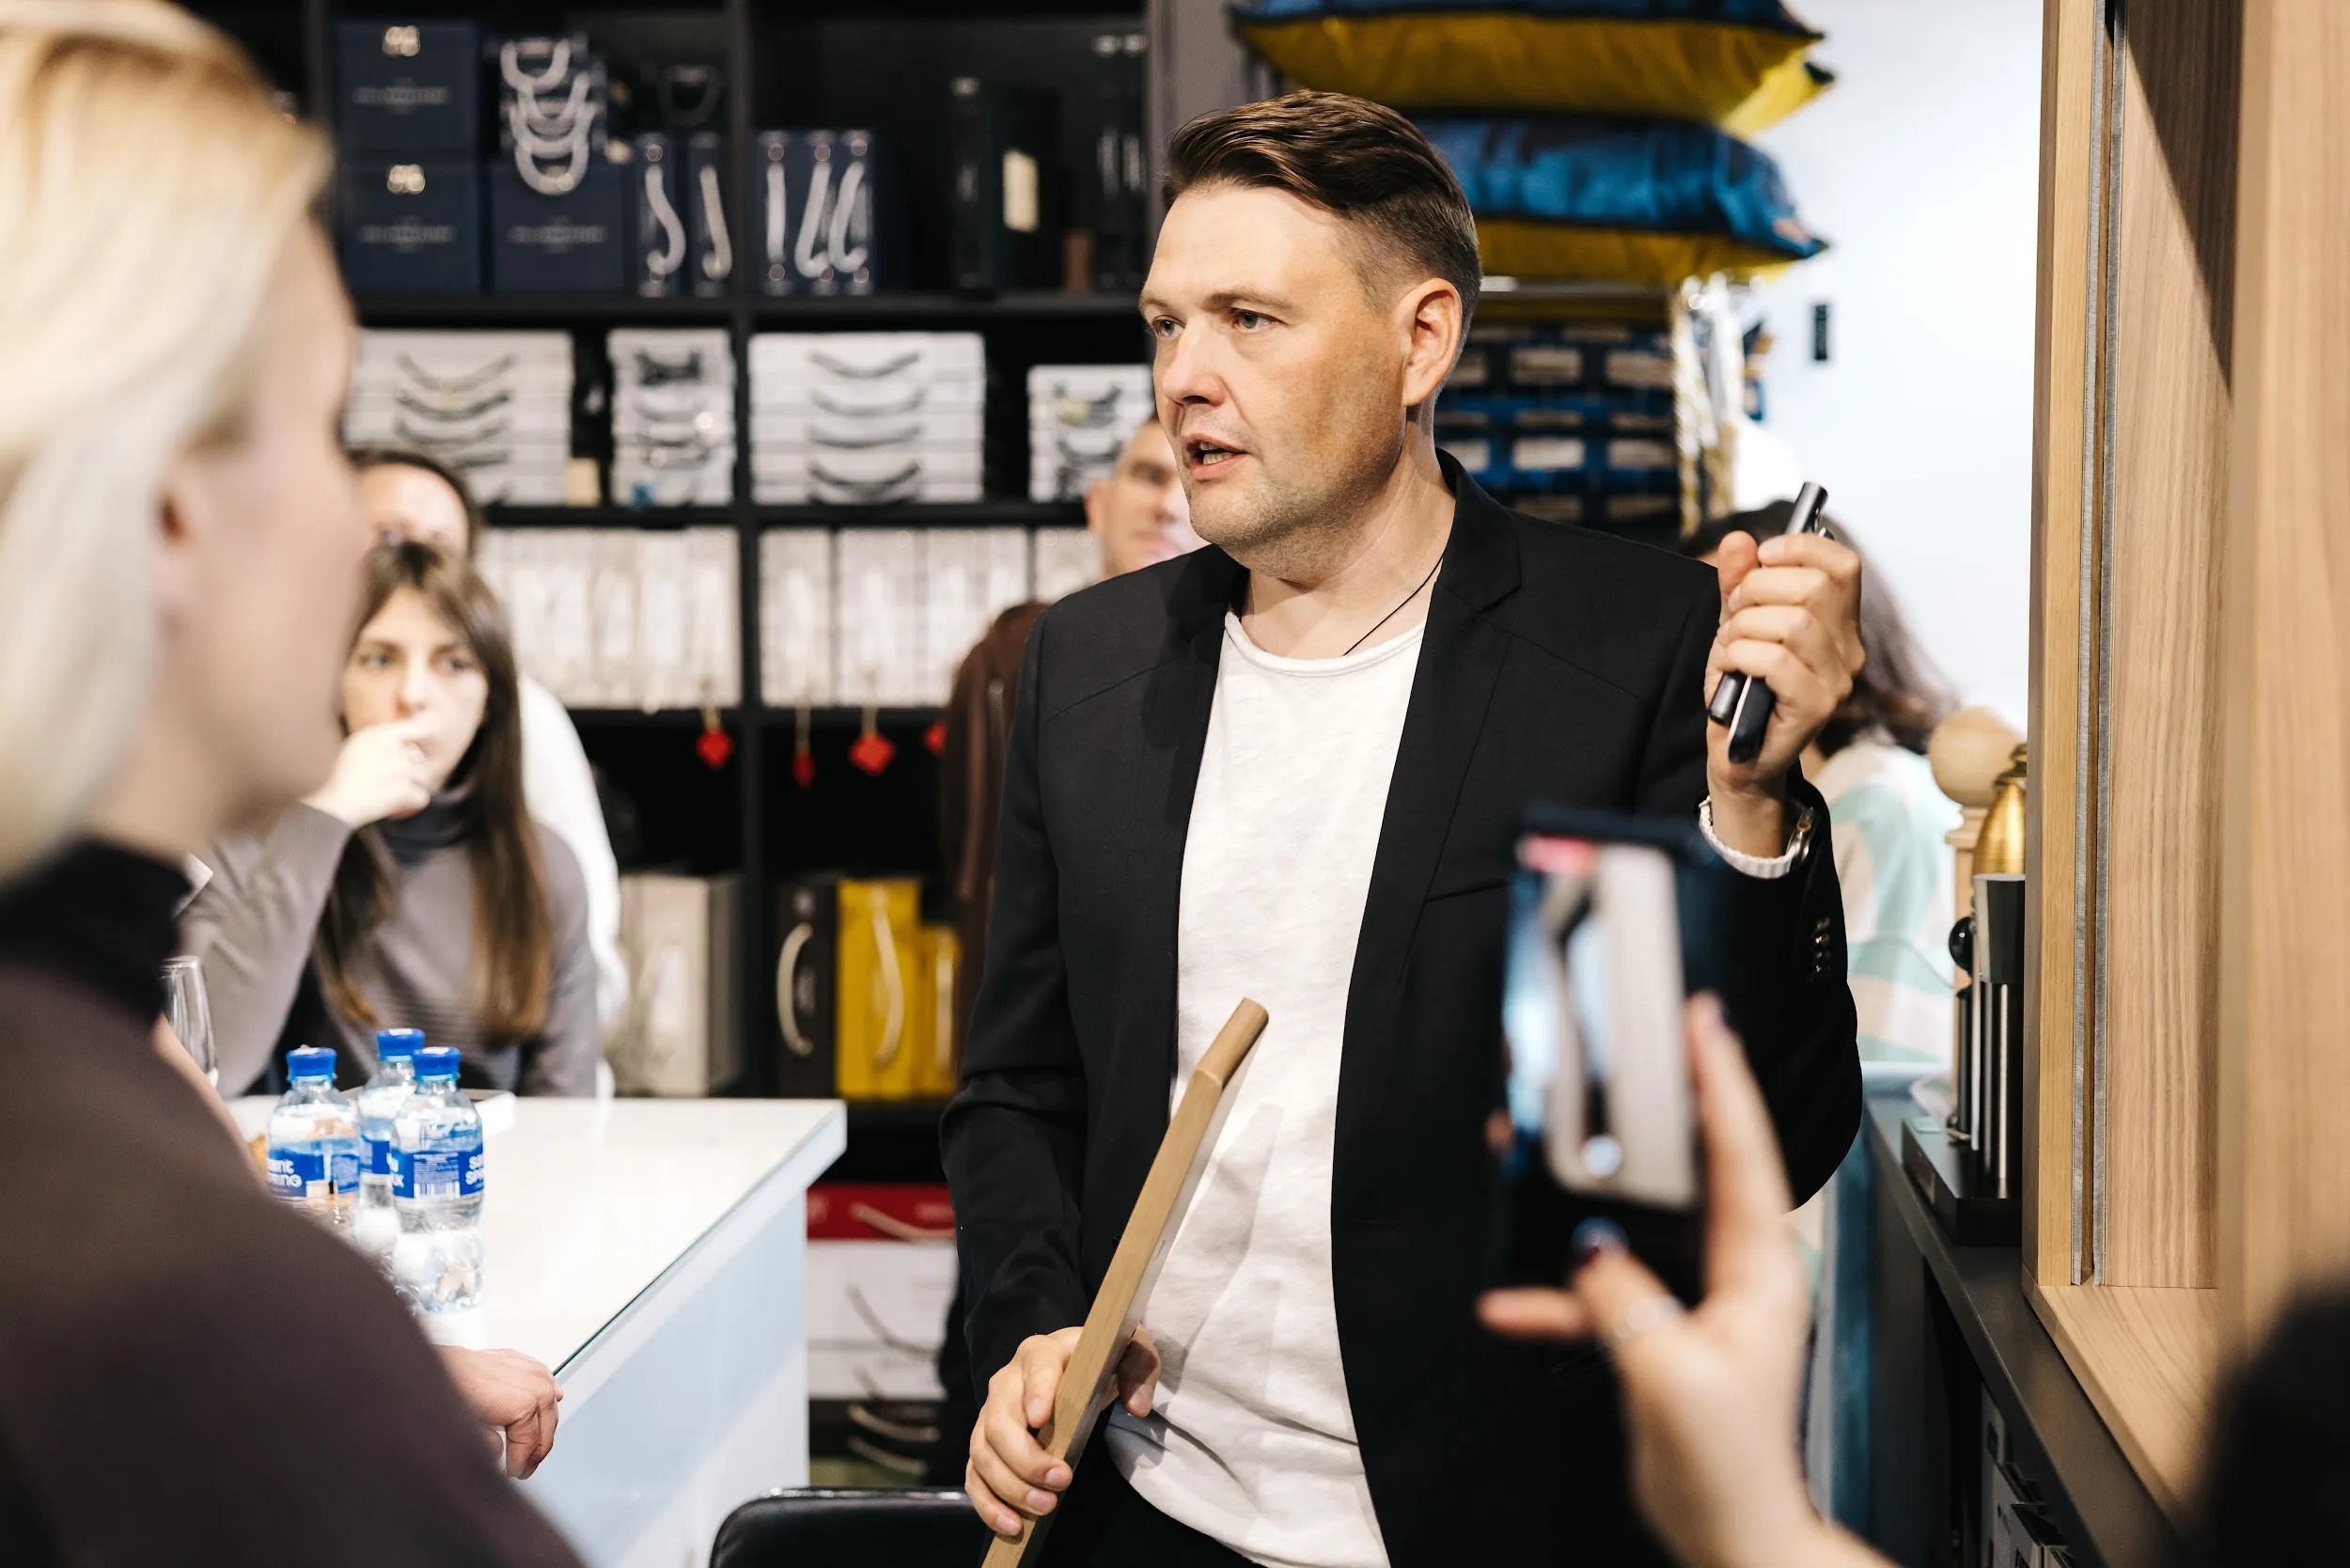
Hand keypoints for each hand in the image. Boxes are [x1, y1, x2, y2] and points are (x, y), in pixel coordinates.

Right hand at [304, 716, 434, 827]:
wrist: (336, 803)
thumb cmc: (343, 778)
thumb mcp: (356, 747)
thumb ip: (381, 741)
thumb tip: (404, 742)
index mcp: (380, 735)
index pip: (418, 728)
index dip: (426, 737)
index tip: (420, 749)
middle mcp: (393, 748)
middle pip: (418, 757)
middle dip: (411, 770)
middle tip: (392, 781)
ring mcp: (400, 769)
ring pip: (423, 778)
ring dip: (412, 788)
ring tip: (393, 794)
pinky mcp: (404, 790)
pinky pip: (422, 797)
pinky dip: (412, 805)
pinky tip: (398, 806)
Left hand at [437, 1345, 563, 1478]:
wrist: (427, 1365)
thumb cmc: (442, 1393)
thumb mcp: (463, 1430)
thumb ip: (488, 1447)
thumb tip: (500, 1453)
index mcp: (522, 1402)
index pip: (532, 1440)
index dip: (524, 1461)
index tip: (515, 1472)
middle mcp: (530, 1382)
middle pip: (547, 1422)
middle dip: (538, 1448)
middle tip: (525, 1467)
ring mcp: (526, 1367)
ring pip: (550, 1400)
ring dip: (545, 1423)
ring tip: (534, 1445)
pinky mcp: (517, 1359)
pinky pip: (544, 1377)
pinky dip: (548, 1393)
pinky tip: (549, 1402)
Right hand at [966, 1325, 1160, 1538]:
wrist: (1073, 1370)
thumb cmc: (1099, 1362)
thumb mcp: (1128, 1352)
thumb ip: (1138, 1369)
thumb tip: (1137, 1407)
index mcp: (1041, 1352)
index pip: (1036, 1367)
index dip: (1036, 1391)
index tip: (1041, 1420)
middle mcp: (1006, 1381)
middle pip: (1000, 1421)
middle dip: (1026, 1458)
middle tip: (1061, 1482)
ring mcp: (989, 1415)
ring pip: (983, 1453)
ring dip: (1010, 1487)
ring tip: (1045, 1507)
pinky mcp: (985, 1446)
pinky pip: (975, 1477)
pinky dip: (989, 1504)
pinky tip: (1013, 1526)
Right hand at [1480, 997, 1881, 1567]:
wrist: (1729, 1537)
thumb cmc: (1730, 1468)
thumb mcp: (1671, 1375)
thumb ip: (1624, 1299)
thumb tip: (1588, 1246)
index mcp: (1761, 1270)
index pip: (1742, 1151)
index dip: (1723, 1080)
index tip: (1704, 1021)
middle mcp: (1734, 1271)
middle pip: (1682, 1170)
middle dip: (1638, 1118)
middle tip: (1611, 1060)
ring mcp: (1697, 1296)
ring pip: (1630, 1223)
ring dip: (1575, 1206)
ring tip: (1529, 1159)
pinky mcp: (1659, 1325)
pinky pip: (1598, 1288)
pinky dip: (1554, 1292)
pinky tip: (1513, 1301)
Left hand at [1703, 531, 1863, 855]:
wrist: (1737, 756)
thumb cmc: (1742, 690)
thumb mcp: (1735, 627)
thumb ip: (1738, 584)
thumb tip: (1738, 540)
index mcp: (1838, 624)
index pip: (1843, 565)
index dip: (1801, 547)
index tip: (1762, 556)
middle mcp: (1849, 650)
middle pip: (1813, 587)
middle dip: (1756, 590)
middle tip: (1734, 615)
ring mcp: (1837, 681)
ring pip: (1793, 622)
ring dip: (1744, 627)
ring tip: (1731, 647)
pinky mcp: (1816, 707)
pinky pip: (1775, 661)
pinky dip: (1742, 656)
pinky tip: (1734, 670)